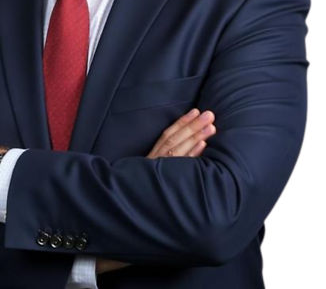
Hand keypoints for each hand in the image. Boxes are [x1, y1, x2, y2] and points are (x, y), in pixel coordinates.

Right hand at [96, 109, 216, 274]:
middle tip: (210, 115)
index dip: (181, 123)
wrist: (113, 212)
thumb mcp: (146, 173)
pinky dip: (191, 156)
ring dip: (195, 137)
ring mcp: (157, 173)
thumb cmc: (134, 192)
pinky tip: (203, 147)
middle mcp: (153, 163)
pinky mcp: (161, 183)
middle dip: (193, 127)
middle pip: (175, 140)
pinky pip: (178, 168)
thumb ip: (159, 161)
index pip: (167, 136)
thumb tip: (186, 149)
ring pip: (178, 150)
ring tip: (211, 127)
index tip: (196, 112)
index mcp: (150, 158)